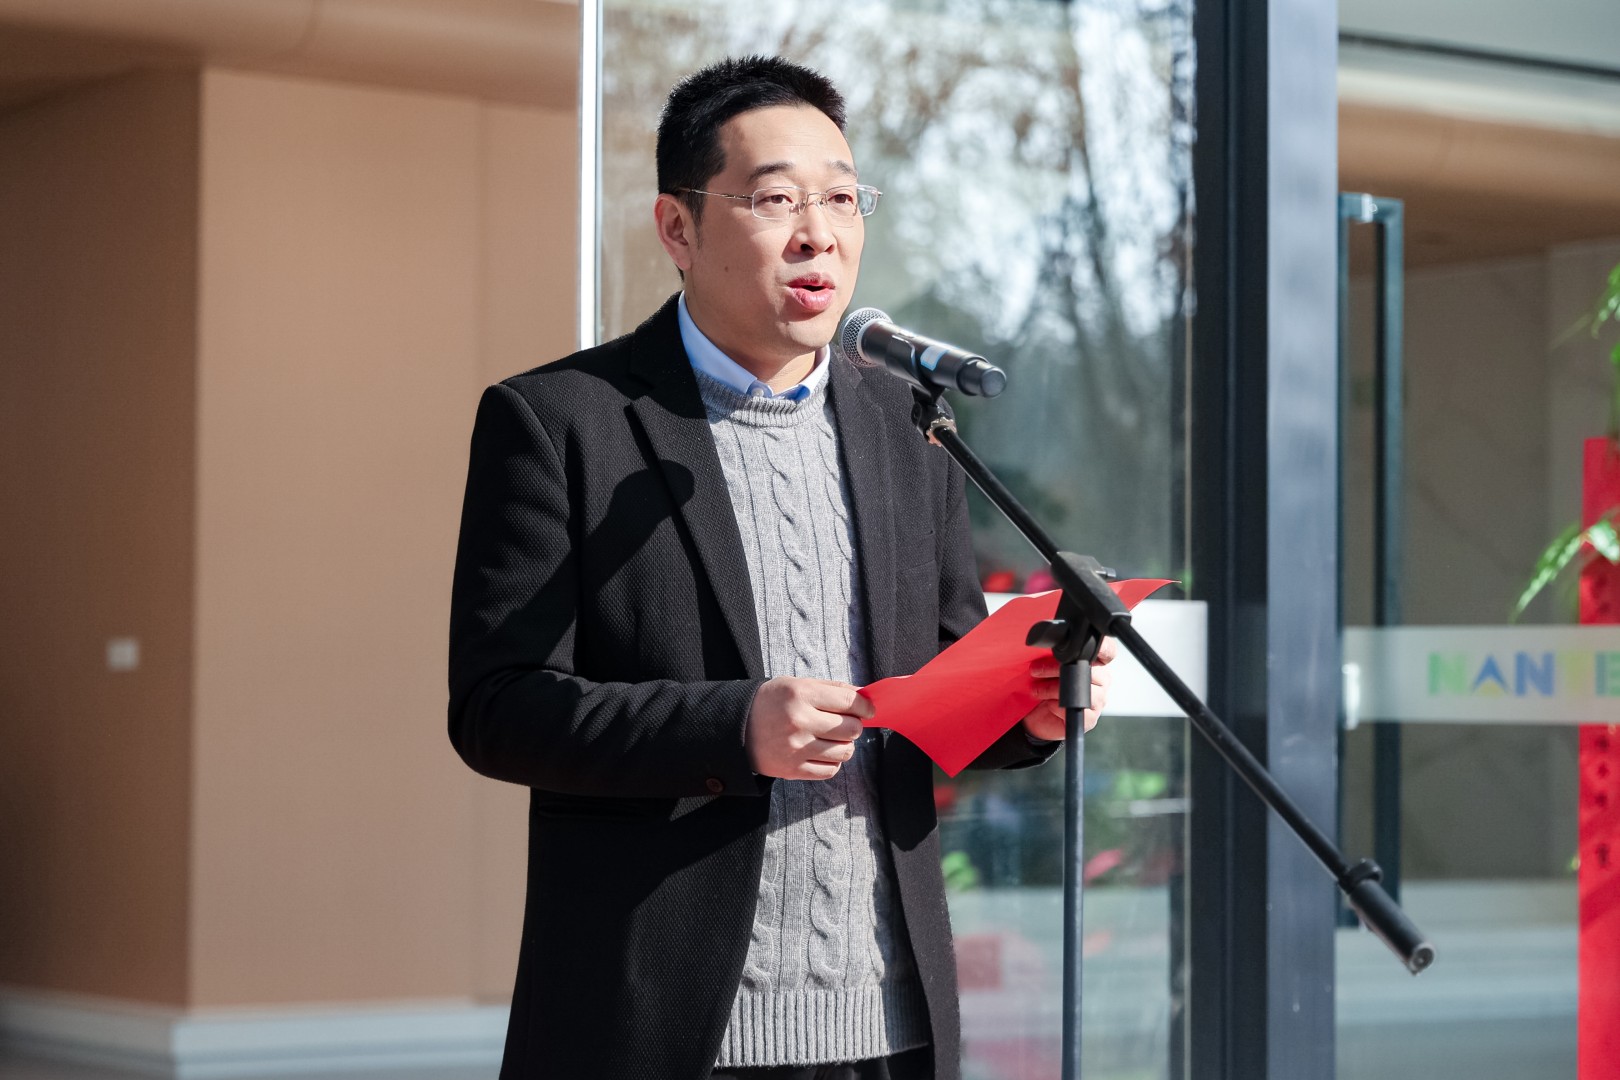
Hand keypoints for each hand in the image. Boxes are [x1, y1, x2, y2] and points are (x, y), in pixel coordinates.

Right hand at [746, 677, 873, 780]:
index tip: (868, 710)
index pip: (849, 701)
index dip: (865, 706)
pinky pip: (830, 770)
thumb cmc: (771, 703)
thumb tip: (864, 697)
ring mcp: (796, 748)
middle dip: (854, 726)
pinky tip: (822, 752)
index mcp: (800, 695)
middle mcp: (799, 721)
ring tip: (832, 738)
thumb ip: (832, 689)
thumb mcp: (797, 685)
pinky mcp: (793, 769)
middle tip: (845, 723)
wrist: (736, 728)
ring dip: (844, 745)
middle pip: (851, 729)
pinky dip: (832, 762)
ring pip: (844, 752)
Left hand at [1020, 636, 1117, 741]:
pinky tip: (1048, 704)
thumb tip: (1048, 645)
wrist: (1037, 716)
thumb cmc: (1045, 686)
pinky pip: (1076, 707)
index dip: (1102, 648)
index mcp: (1096, 664)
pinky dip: (1057, 705)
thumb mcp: (1047, 665)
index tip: (1080, 648)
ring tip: (1037, 689)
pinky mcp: (1090, 718)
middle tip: (1036, 670)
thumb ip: (1055, 654)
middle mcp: (1101, 681)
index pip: (1108, 651)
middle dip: (1057, 668)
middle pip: (1090, 669)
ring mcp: (1098, 701)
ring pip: (1083, 689)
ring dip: (1054, 688)